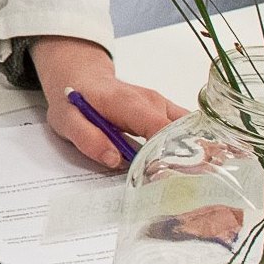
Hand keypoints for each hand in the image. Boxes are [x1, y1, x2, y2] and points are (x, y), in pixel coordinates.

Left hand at [32, 36, 184, 170]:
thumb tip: (114, 159)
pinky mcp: (165, 111)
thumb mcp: (66, 120)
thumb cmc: (72, 100)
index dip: (170, 155)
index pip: (161, 129)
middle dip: (191, 159)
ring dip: (196, 154)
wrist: (79, 78)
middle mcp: (153, 102)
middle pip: (184, 132)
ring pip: (191, 130)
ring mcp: (162, 105)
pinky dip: (192, 146)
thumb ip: (88, 138)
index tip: (170, 178)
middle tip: (191, 186)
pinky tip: (193, 165)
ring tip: (197, 179)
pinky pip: (187, 129)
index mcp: (129, 103)